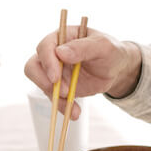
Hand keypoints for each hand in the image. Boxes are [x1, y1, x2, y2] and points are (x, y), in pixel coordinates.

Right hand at [23, 27, 141, 119]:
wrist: (117, 70)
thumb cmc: (111, 52)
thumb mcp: (103, 46)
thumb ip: (83, 47)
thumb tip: (60, 52)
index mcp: (62, 37)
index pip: (45, 46)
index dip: (47, 62)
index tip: (55, 77)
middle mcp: (53, 53)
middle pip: (33, 66)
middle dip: (44, 81)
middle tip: (63, 91)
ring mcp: (54, 71)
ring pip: (42, 85)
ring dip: (55, 98)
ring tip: (73, 107)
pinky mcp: (58, 86)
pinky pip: (54, 98)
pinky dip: (62, 107)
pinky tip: (75, 113)